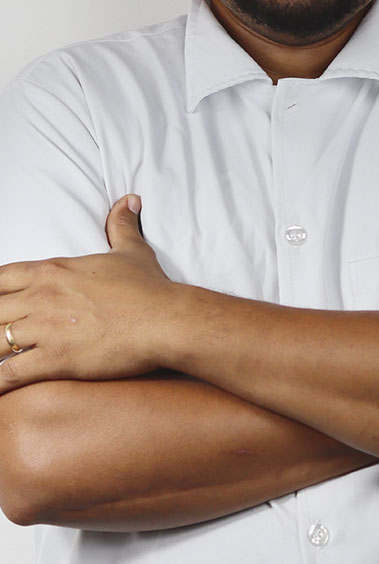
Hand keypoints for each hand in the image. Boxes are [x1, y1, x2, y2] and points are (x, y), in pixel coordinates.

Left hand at [0, 196, 172, 393]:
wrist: (165, 319)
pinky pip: (9, 374)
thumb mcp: (132, 250)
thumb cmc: (149, 288)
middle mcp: (42, 297)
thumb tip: (130, 200)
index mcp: (53, 271)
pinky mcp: (54, 359)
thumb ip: (122, 225)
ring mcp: (45, 329)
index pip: (1, 277)